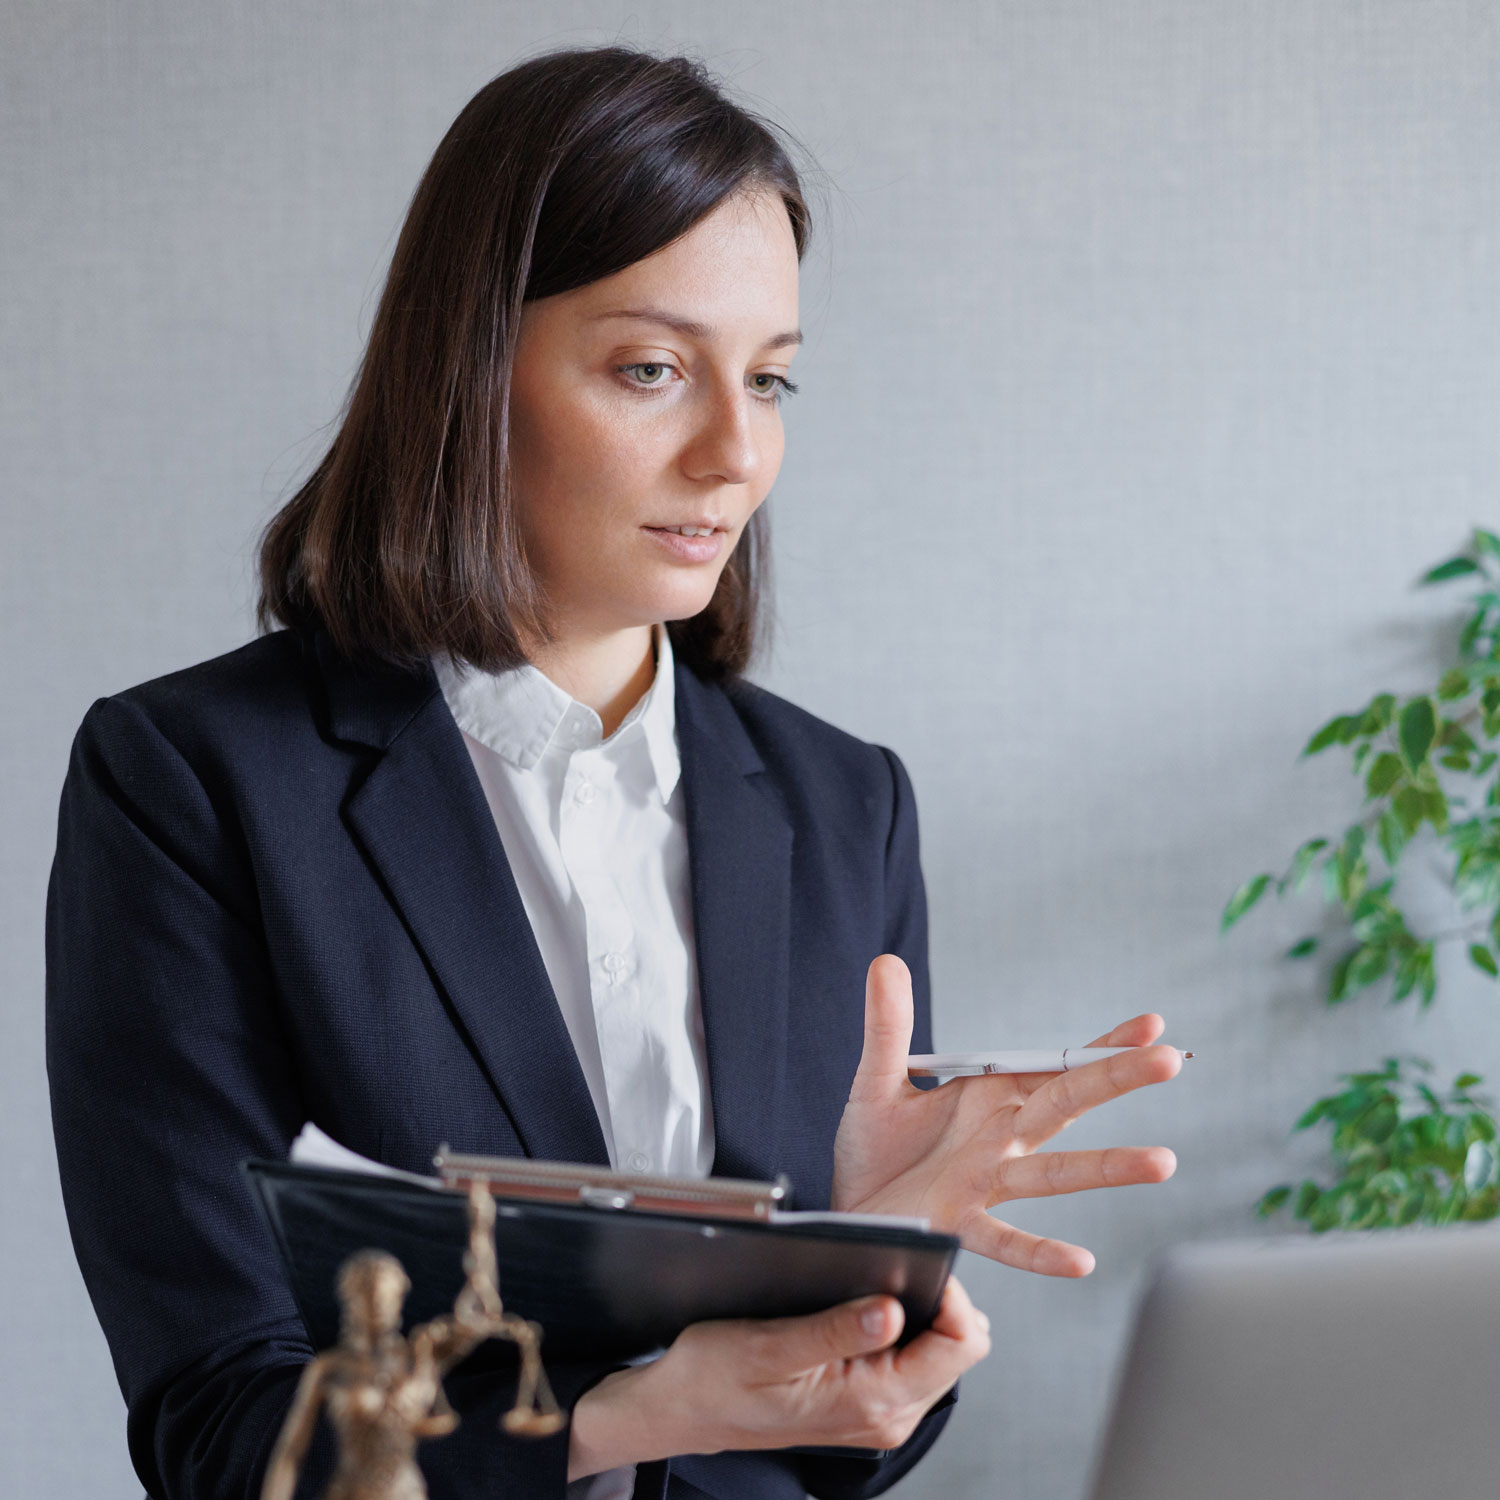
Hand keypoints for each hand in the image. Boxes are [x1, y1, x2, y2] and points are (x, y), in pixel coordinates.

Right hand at [566, 1277, 989, 1478]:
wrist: (683, 1409)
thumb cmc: (714, 1376)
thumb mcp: (768, 1345)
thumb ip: (836, 1331)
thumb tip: (893, 1310)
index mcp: (871, 1402)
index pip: (960, 1346)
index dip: (949, 1295)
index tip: (914, 1260)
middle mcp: (886, 1417)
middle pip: (957, 1348)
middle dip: (933, 1300)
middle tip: (888, 1266)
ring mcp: (879, 1415)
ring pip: (937, 1353)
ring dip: (914, 1312)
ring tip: (868, 1285)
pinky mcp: (867, 1405)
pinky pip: (910, 1360)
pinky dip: (896, 1328)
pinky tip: (858, 1308)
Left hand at [831, 954, 1180, 1276]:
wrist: (845, 1209)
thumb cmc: (873, 1148)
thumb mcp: (876, 1079)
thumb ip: (887, 1025)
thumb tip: (886, 961)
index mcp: (990, 1096)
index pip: (1055, 1064)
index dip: (1101, 1046)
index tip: (1152, 1024)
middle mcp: (1001, 1137)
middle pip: (1066, 1102)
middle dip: (1116, 1078)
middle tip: (1173, 1059)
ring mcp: (986, 1181)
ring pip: (1053, 1171)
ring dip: (1106, 1166)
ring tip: (1163, 1162)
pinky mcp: (959, 1222)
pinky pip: (1005, 1240)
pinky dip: (1041, 1253)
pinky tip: (1081, 1262)